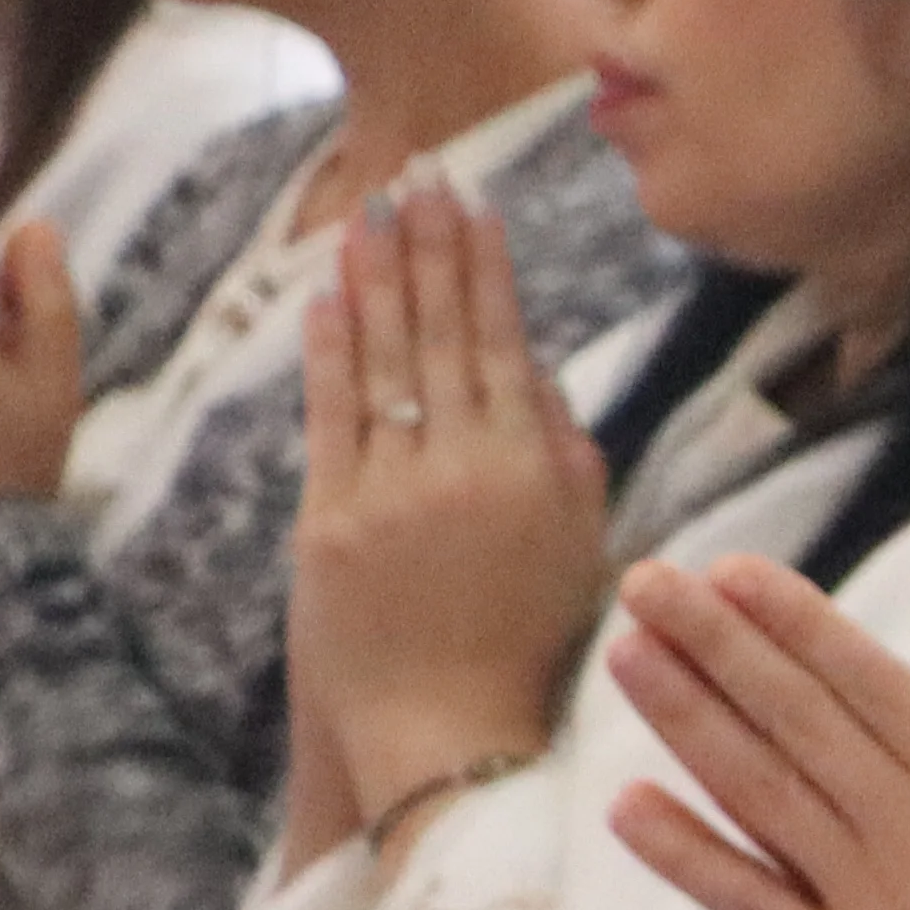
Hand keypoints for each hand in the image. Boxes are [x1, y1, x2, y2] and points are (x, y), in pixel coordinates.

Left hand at [285, 186, 606, 852]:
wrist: (447, 735)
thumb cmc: (526, 651)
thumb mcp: (580, 551)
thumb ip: (567, 457)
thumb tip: (537, 372)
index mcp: (538, 472)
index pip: (506, 343)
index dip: (487, 270)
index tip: (475, 206)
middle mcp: (467, 468)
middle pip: (444, 335)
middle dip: (430, 247)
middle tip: (420, 174)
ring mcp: (394, 492)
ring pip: (386, 362)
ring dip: (377, 278)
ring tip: (371, 210)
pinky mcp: (332, 521)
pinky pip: (332, 417)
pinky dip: (331, 351)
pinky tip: (328, 295)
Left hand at [598, 558, 909, 909]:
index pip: (873, 685)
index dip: (798, 624)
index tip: (734, 571)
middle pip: (799, 722)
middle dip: (717, 644)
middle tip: (646, 584)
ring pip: (761, 796)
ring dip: (687, 721)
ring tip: (626, 653)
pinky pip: (748, 906)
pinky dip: (686, 856)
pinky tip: (628, 805)